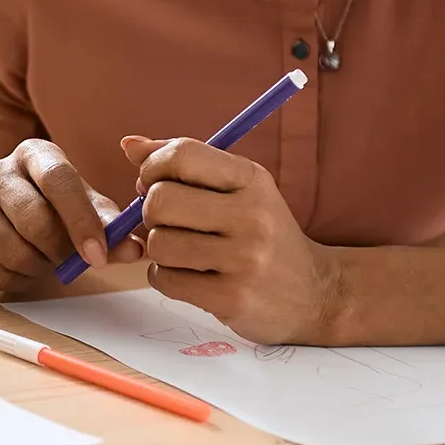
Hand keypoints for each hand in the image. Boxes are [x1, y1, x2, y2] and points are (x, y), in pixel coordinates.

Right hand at [0, 138, 142, 290]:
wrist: (9, 214)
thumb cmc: (56, 208)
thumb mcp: (86, 208)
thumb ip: (112, 228)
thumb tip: (135, 251)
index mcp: (33, 153)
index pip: (59, 180)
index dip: (81, 221)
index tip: (99, 256)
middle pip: (33, 220)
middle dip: (60, 251)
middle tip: (72, 262)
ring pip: (13, 251)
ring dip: (39, 267)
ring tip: (45, 258)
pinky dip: (18, 280)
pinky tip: (23, 267)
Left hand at [124, 134, 339, 343]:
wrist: (316, 293)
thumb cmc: (264, 234)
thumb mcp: (239, 189)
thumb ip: (185, 164)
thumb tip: (128, 145)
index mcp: (251, 179)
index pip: (182, 155)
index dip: (152, 167)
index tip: (153, 182)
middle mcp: (251, 215)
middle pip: (160, 200)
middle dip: (151, 213)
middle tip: (169, 223)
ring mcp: (244, 259)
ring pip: (159, 244)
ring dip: (160, 249)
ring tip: (184, 252)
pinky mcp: (232, 298)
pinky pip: (165, 280)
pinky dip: (166, 278)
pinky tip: (190, 277)